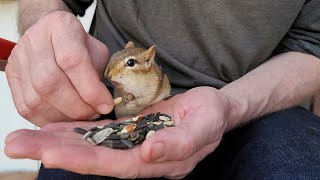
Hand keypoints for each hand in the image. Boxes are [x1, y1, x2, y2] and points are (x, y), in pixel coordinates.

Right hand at [5, 11, 113, 126]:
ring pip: (37, 99)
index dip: (91, 90)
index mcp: (61, 26)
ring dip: (64, 117)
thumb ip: (100, 74)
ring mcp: (19, 60)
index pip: (73, 61)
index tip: (105, 105)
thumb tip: (104, 104)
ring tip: (81, 118)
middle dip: (77, 107)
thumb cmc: (78, 44)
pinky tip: (65, 119)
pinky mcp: (12, 78)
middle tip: (93, 115)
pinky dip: (49, 120)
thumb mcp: (96, 51)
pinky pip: (27, 108)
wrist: (50, 35)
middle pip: (51, 83)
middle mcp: (35, 40)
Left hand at [5, 87, 229, 178]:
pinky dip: (75, 131)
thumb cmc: (211, 117)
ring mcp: (132, 144)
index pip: (117, 165)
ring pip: (91, 146)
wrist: (212, 109)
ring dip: (57, 142)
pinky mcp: (129, 131)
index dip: (86, 160)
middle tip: (17, 146)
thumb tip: (149, 152)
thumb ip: (180, 143)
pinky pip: (99, 133)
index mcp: (158, 161)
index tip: (52, 152)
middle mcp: (140, 157)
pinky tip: (52, 129)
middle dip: (57, 152)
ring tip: (23, 138)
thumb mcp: (205, 127)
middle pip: (95, 158)